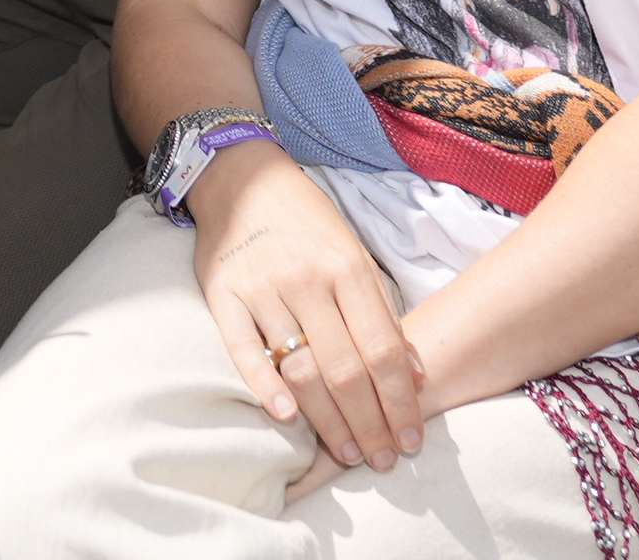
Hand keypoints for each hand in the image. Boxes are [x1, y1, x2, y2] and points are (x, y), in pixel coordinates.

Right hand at [188, 143, 427, 471]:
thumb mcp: (354, 254)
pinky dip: (263, 385)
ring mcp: (263, 287)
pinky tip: (286, 417)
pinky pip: (242, 348)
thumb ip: (381, 312)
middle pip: (346, 368)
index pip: (382, 349)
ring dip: (328, 420)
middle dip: (370, 423)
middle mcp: (307, 279)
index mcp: (347, 268)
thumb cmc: (307, 224)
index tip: (412, 437)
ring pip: (301, 367)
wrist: (242, 179)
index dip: (401, 400)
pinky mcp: (223, 293)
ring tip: (349, 452)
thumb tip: (416, 374)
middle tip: (383, 460)